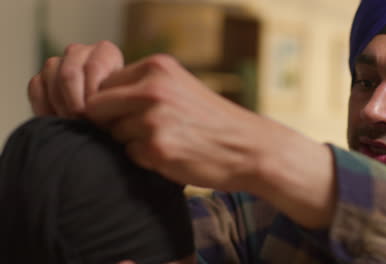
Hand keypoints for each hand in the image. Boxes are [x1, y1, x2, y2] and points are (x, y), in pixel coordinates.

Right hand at [28, 41, 123, 116]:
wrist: (106, 118)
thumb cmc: (121, 110)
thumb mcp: (125, 103)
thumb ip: (116, 100)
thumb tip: (105, 112)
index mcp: (106, 52)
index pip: (94, 67)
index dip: (93, 95)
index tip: (97, 116)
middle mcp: (80, 52)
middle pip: (69, 73)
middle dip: (75, 102)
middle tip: (82, 123)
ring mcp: (58, 63)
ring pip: (51, 77)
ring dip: (60, 106)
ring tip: (73, 126)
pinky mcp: (41, 78)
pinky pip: (36, 87)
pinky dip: (44, 107)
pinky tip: (57, 122)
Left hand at [85, 54, 272, 191]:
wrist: (249, 147)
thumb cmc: (213, 120)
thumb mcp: (180, 87)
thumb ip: (143, 86)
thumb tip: (97, 100)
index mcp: (158, 67)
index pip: (105, 83)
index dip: (111, 103)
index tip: (127, 114)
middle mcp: (152, 89)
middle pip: (98, 108)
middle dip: (110, 122)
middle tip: (138, 131)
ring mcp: (154, 119)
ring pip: (114, 134)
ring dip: (132, 142)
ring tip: (165, 141)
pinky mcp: (158, 148)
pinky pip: (130, 155)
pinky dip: (145, 159)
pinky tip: (171, 154)